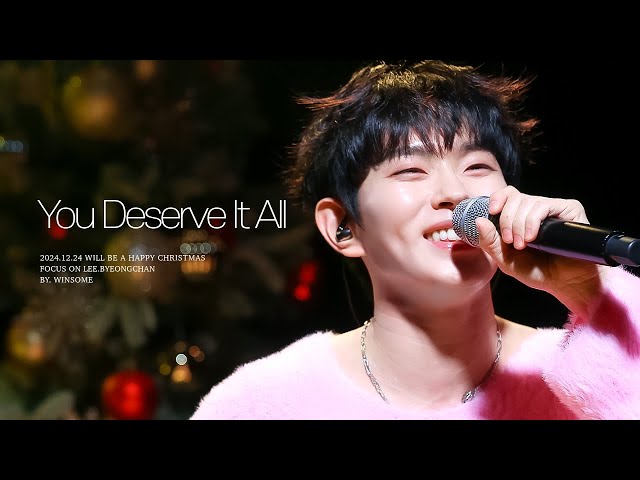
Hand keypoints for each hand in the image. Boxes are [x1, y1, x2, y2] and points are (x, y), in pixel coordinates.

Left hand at [475, 186, 604, 316]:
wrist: (565, 283)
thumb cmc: (537, 272)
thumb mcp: (505, 259)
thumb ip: (489, 242)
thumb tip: (479, 220)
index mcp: (520, 216)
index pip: (507, 195)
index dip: (497, 199)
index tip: (492, 212)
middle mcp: (536, 209)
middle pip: (514, 197)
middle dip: (507, 220)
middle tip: (511, 242)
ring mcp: (553, 208)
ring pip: (527, 202)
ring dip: (519, 225)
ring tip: (524, 245)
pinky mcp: (569, 209)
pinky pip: (543, 206)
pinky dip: (533, 221)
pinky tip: (533, 238)